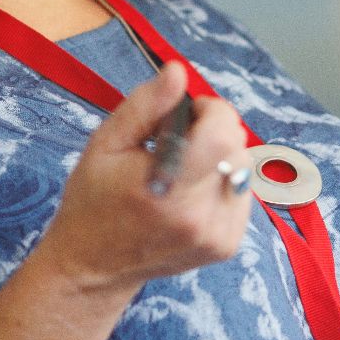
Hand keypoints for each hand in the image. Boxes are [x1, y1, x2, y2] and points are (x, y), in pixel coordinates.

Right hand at [37, 61, 253, 294]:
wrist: (94, 267)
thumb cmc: (94, 200)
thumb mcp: (106, 143)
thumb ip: (145, 105)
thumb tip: (178, 71)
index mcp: (167, 188)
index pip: (223, 133)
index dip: (210, 111)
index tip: (186, 113)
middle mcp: (199, 216)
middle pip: (238, 148)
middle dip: (214, 131)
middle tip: (176, 142)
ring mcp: (217, 235)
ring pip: (244, 169)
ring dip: (220, 157)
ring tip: (181, 170)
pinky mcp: (226, 246)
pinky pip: (242, 194)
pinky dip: (223, 183)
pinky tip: (191, 192)